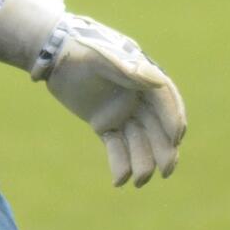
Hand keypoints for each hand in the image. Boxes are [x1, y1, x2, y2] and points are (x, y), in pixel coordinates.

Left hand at [0, 0, 186, 187]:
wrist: (54, 53)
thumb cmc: (81, 48)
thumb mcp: (103, 55)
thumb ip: (128, 68)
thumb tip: (158, 80)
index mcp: (143, 77)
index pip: (166, 101)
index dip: (173, 119)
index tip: (176, 140)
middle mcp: (137, 98)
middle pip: (157, 128)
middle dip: (164, 150)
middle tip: (165, 172)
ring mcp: (121, 113)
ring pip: (138, 142)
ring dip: (142, 162)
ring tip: (139, 182)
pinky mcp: (104, 124)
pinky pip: (116, 147)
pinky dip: (119, 164)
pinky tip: (119, 181)